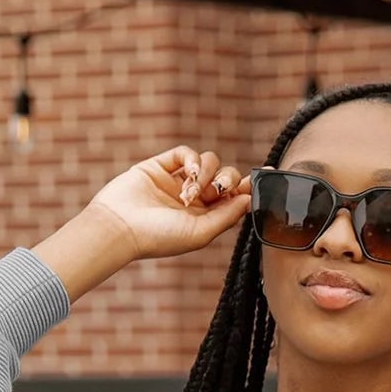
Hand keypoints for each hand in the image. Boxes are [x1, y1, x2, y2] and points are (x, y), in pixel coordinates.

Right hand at [85, 146, 251, 263]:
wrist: (121, 227)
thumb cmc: (159, 238)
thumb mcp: (200, 233)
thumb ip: (226, 216)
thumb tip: (249, 199)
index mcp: (206, 219)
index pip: (235, 199)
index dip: (251, 187)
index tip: (269, 175)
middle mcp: (195, 200)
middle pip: (226, 178)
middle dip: (227, 181)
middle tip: (216, 191)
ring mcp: (179, 182)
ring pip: (209, 163)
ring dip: (206, 174)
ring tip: (189, 193)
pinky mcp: (162, 165)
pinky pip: (187, 153)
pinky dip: (192, 159)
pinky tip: (188, 172)